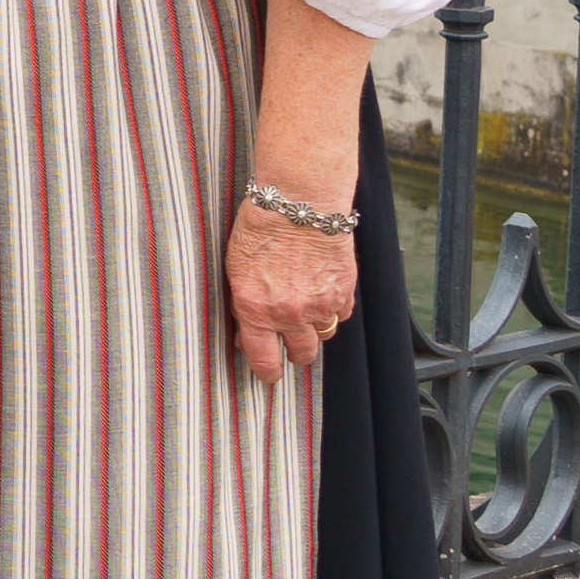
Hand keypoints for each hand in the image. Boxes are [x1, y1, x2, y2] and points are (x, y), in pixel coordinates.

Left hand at [225, 196, 356, 384]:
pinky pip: (341, 314)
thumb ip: (242, 304)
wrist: (299, 203)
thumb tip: (246, 330)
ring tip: (305, 312)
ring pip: (323, 336)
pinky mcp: (344, 290)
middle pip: (301, 354)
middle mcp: (290, 314)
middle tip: (288, 343)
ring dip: (314, 330)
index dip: (267, 373)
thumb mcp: (235, 269)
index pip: (263, 360)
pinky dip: (333, 309)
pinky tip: (322, 293)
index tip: (269, 376)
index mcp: (255, 310)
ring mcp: (320, 304)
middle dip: (293, 352)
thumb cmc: (261, 228)